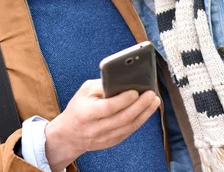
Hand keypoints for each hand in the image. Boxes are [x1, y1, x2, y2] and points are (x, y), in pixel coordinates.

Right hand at [44, 79, 160, 171]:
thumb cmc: (78, 108)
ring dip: (144, 113)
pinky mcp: (112, 142)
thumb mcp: (83, 92)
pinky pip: (129, 131)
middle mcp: (96, 128)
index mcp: (86, 113)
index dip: (123, 100)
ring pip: (129, 126)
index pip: (108, 107)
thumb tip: (122, 80)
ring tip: (154, 101)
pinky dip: (140, 120)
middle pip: (123, 118)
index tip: (135, 91)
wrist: (69, 134)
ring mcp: (105, 138)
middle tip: (151, 94)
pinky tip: (147, 110)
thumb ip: (101, 86)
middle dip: (140, 105)